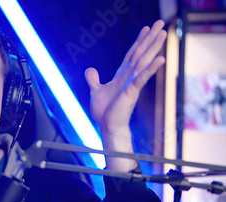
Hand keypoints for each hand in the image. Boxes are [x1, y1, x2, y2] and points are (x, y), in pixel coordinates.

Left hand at [85, 20, 166, 134]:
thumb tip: (90, 69)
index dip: (138, 41)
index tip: (146, 28)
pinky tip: (160, 60)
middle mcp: (129, 77)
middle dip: (150, 38)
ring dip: (153, 47)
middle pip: (140, 53)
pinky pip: (141, 79)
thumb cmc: (104, 112)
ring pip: (143, 62)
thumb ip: (93, 79)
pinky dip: (150, 69)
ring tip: (163, 33)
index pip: (131, 54)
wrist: (107, 126)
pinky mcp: (131, 93)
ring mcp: (131, 84)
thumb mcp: (95, 91)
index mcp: (121, 76)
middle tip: (161, 23)